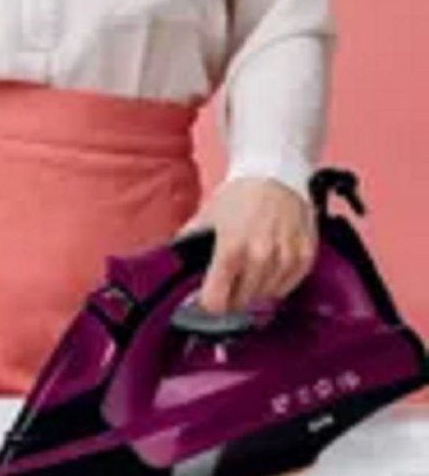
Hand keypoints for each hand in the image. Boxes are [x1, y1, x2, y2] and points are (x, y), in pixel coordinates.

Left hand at [182, 177, 317, 313]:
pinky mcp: (305, 256)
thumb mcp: (205, 217)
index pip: (216, 302)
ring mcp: (285, 258)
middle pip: (241, 303)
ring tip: (250, 272)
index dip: (209, 303)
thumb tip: (170, 266)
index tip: (209, 297)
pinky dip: (277, 284)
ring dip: (255, 291)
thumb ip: (186, 245)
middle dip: (232, 297)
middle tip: (230, 283)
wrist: (275, 172)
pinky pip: (288, 287)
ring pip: (265, 298)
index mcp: (230, 250)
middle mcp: (260, 257)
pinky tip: (269, 269)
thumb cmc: (239, 196)